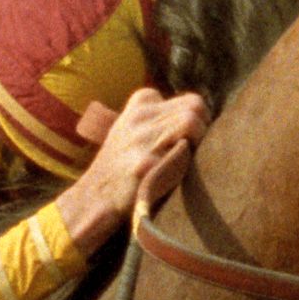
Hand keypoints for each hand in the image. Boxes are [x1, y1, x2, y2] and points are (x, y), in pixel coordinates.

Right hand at [55, 88, 209, 253]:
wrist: (95, 198)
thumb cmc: (123, 168)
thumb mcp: (134, 130)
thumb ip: (162, 118)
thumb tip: (203, 115)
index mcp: (140, 104)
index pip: (189, 100)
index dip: (197, 121)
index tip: (190, 140)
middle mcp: (140, 116)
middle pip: (195, 106)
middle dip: (203, 130)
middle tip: (194, 153)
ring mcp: (141, 138)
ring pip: (192, 121)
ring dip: (198, 143)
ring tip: (184, 161)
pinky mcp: (144, 163)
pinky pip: (183, 152)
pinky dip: (184, 164)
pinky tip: (172, 176)